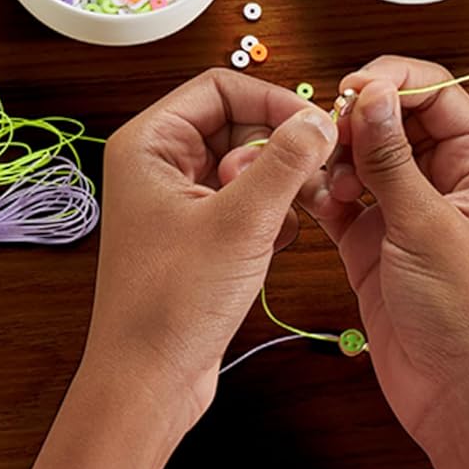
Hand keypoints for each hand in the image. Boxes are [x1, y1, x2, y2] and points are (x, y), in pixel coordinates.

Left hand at [27, 69, 336, 468]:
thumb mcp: (242, 222)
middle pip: (237, 124)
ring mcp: (178, 203)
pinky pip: (246, 203)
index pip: (220, 87)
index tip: (314, 129)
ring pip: (247, 166)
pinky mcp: (198, 236)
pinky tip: (279, 244)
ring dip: (281, 184)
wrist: (148, 381)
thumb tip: (320, 121)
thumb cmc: (172, 304)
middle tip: (314, 177)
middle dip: (280, 148)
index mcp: (150, 144)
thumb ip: (286, 162)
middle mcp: (159, 166)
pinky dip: (272, 215)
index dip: (272, 102)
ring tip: (297, 215)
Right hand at [271, 56, 468, 468]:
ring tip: (321, 180)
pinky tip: (309, 197)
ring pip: (365, 160)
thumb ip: (392, 158)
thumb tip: (370, 92)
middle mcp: (450, 183)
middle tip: (326, 137)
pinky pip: (344, 201)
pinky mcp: (377, 246)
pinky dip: (323, 194)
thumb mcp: (428, 226)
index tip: (348, 91)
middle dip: (357, 122)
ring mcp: (411, 214)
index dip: (392, 84)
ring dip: (336, 159)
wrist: (463, 401)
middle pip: (396, 122)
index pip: (438, 94)